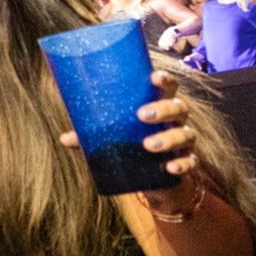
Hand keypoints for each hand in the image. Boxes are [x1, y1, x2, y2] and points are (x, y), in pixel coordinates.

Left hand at [57, 71, 200, 178]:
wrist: (153, 178)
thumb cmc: (132, 144)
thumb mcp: (112, 137)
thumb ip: (91, 135)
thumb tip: (65, 137)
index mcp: (159, 105)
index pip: (168, 87)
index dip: (165, 80)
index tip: (153, 77)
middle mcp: (175, 121)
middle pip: (179, 108)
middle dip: (163, 109)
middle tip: (142, 115)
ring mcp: (183, 142)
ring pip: (186, 134)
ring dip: (169, 138)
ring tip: (148, 145)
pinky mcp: (185, 163)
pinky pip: (190, 162)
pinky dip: (182, 164)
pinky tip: (171, 167)